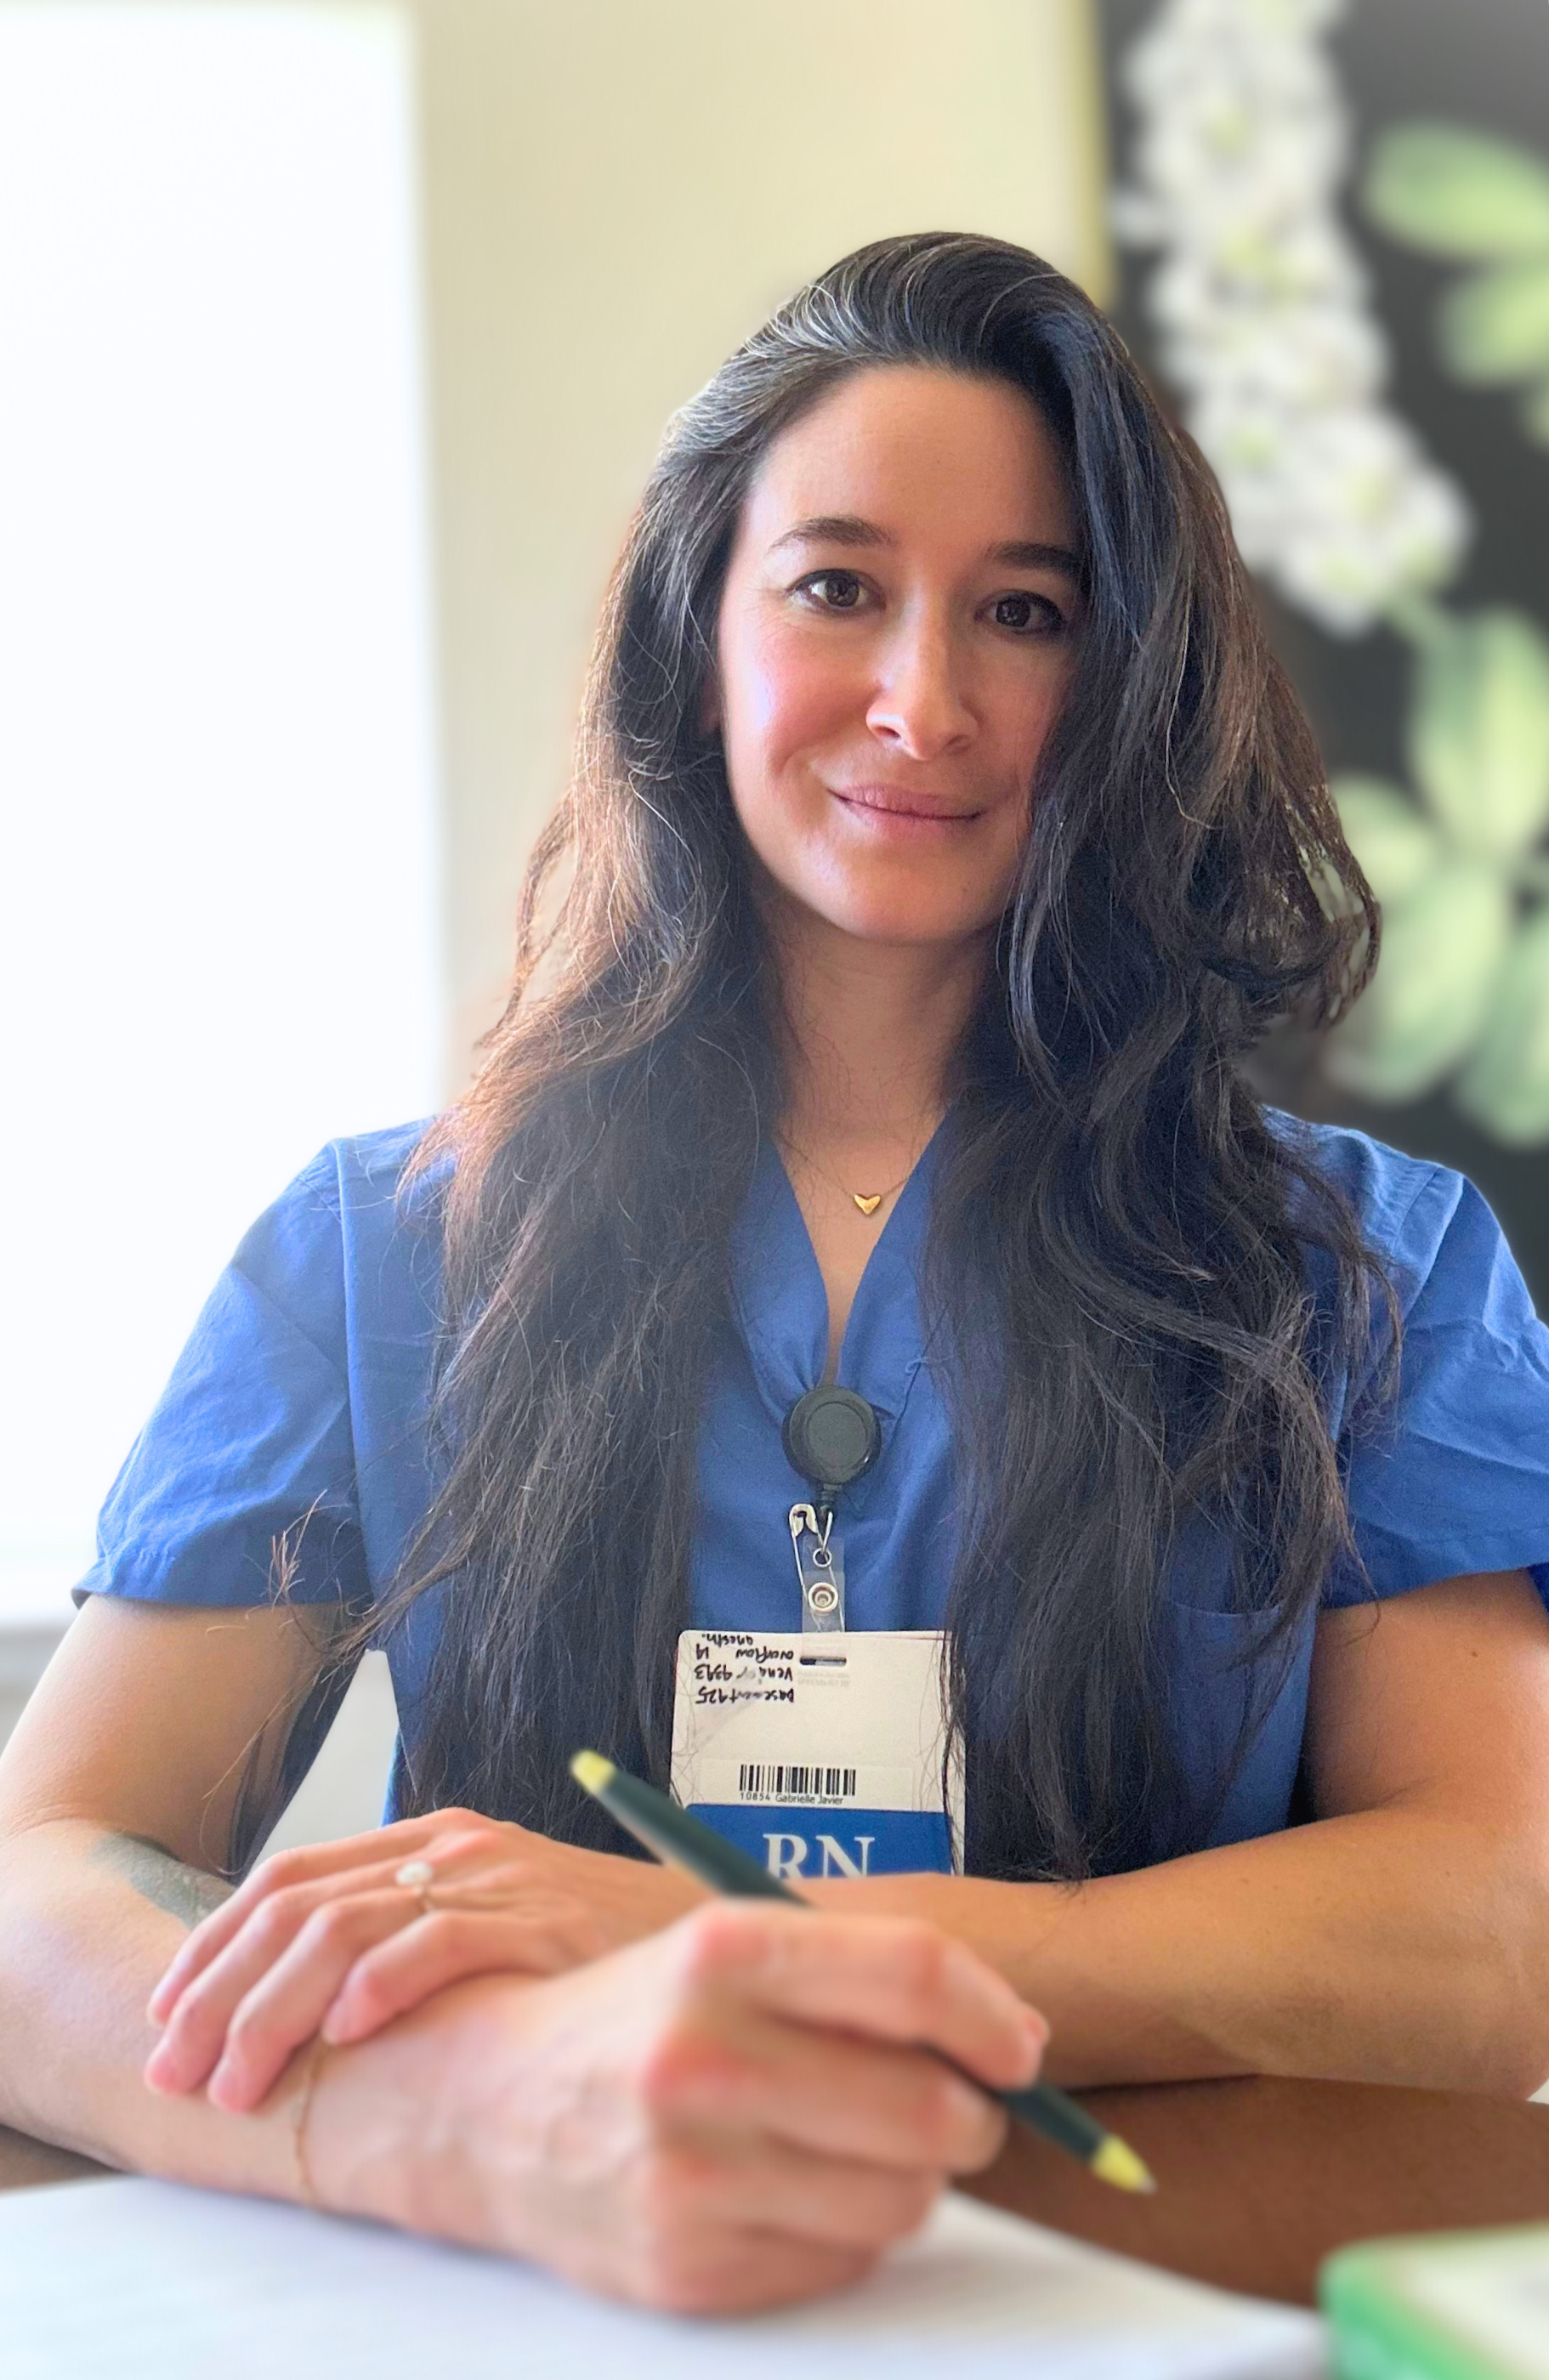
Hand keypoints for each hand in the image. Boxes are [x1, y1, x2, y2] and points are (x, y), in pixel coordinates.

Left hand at [143, 1808, 701, 2110]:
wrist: (721, 1937)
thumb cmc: (598, 1953)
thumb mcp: (491, 1931)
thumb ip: (412, 1944)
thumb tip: (306, 2012)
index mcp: (429, 1840)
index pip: (287, 1879)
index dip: (214, 1946)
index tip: (168, 2015)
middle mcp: (453, 1846)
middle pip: (296, 1909)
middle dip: (219, 1994)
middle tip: (179, 2072)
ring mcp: (497, 1877)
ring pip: (346, 1930)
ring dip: (276, 2011)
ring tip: (240, 2081)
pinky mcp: (543, 1917)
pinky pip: (441, 1941)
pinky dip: (384, 1985)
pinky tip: (348, 2034)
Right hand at [308, 1900, 1048, 2312]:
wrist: (487, 2108)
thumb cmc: (640, 2019)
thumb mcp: (727, 1952)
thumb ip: (861, 1978)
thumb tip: (1014, 2043)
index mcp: (718, 1950)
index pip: (912, 1976)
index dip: (991, 2017)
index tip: (1018, 2046)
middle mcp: (701, 2058)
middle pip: (928, 2106)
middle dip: (973, 2115)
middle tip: (961, 2108)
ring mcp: (690, 2173)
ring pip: (902, 2199)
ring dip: (913, 2180)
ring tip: (859, 2146)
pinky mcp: (686, 2267)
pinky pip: (842, 2262)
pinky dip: (847, 2233)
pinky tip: (794, 2191)